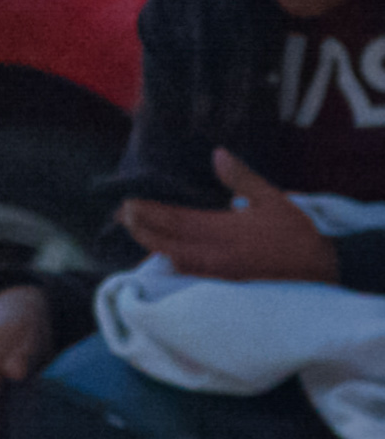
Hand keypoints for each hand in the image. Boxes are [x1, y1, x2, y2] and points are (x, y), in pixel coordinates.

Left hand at [118, 152, 340, 284]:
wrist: (319, 268)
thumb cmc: (295, 232)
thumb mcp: (272, 199)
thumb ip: (241, 178)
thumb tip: (218, 154)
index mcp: (222, 229)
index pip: (174, 221)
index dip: (148, 213)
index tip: (127, 204)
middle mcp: (213, 253)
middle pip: (165, 242)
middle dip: (140, 229)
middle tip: (119, 217)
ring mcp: (216, 272)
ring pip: (173, 260)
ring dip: (151, 246)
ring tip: (134, 232)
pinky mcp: (223, 284)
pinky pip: (189, 275)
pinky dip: (171, 264)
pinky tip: (163, 257)